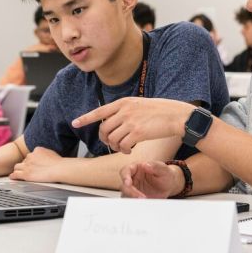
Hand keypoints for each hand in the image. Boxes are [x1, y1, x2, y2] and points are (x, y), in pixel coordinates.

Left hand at [9, 147, 62, 181]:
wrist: (58, 169)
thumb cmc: (58, 163)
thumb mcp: (51, 153)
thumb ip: (45, 154)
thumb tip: (44, 157)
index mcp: (37, 150)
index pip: (30, 155)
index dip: (31, 160)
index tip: (33, 164)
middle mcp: (30, 156)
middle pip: (24, 161)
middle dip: (25, 165)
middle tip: (27, 170)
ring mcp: (27, 165)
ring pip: (17, 167)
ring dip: (18, 170)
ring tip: (18, 173)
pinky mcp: (26, 174)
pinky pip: (15, 174)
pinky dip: (13, 176)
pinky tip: (13, 178)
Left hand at [72, 97, 192, 153]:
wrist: (176, 115)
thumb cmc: (161, 110)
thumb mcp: (139, 104)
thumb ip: (125, 110)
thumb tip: (114, 121)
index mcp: (124, 102)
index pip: (99, 111)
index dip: (85, 118)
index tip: (75, 123)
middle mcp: (124, 111)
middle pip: (104, 129)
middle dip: (105, 139)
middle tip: (111, 143)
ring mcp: (130, 122)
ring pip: (112, 139)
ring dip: (115, 146)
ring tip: (123, 147)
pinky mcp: (137, 133)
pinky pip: (122, 145)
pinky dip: (124, 150)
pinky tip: (130, 149)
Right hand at [120, 162, 181, 198]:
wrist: (170, 186)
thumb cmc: (166, 175)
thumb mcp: (164, 169)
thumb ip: (155, 166)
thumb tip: (145, 164)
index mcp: (137, 167)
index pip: (126, 170)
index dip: (125, 176)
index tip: (128, 183)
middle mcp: (133, 178)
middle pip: (124, 185)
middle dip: (130, 192)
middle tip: (140, 197)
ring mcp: (133, 189)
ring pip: (126, 195)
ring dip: (133, 199)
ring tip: (145, 201)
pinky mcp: (135, 198)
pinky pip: (131, 202)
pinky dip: (136, 204)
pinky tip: (144, 204)